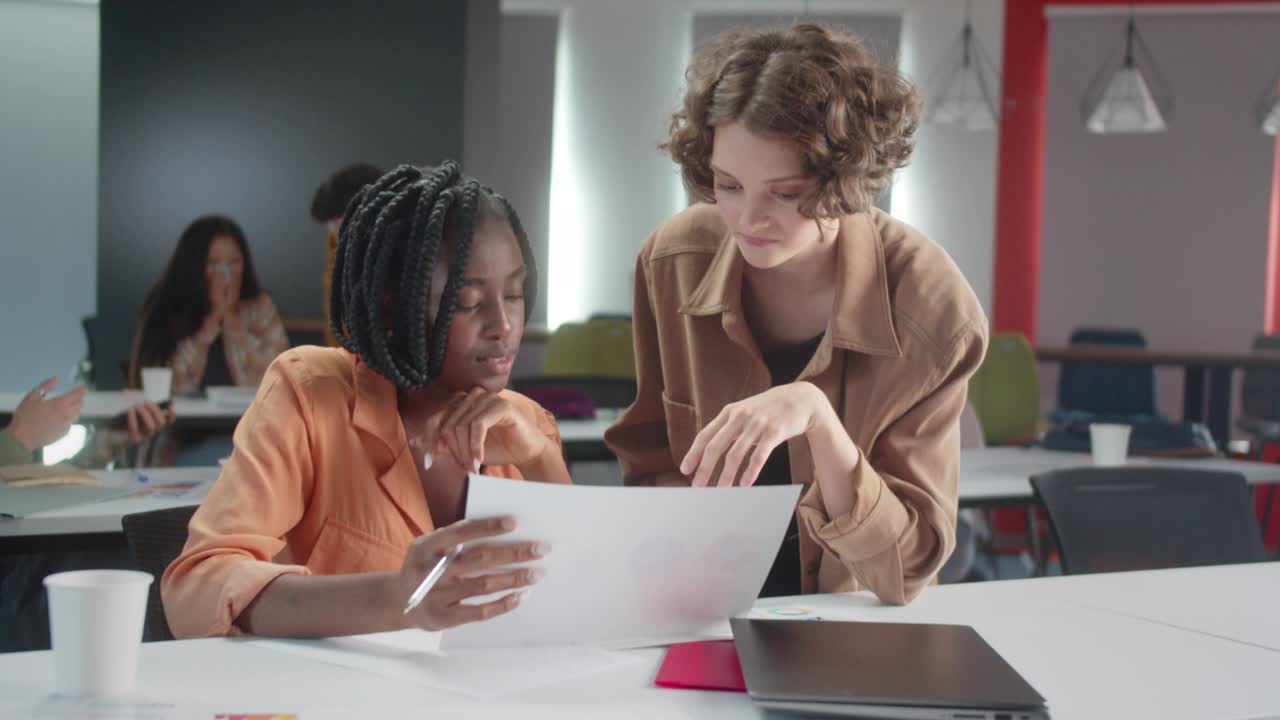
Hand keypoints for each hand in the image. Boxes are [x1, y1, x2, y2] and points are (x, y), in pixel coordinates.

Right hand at [5, 378, 84, 450]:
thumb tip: (56, 379)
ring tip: (70, 405)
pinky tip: (62, 418)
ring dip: (76, 409)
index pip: (77, 394)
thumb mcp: (32, 397)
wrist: (22, 438)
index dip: (81, 390)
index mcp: (61, 404)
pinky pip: (71, 423)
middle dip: (79, 399)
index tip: (82, 387)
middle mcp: (67, 415)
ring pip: (77, 415)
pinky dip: (70, 418)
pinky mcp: (64, 434)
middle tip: (75, 396)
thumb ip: (45, 386)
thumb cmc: (25, 416)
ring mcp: (67, 425)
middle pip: (79, 405)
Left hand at [96, 402, 175, 458]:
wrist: (109, 436)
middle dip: (155, 410)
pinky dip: (133, 419)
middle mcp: (150, 432)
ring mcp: (143, 437)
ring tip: (136, 406)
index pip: (167, 422)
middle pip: (160, 422)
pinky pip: (135, 429)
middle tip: (145, 402)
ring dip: (145, 414)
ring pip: (151, 426)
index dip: (171, 415)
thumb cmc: (121, 423)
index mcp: (152, 425)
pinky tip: (130, 411)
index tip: (169, 407)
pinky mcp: (133, 439)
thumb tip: (143, 400)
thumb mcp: (132, 413)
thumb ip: (140, 407)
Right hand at [395, 516, 547, 630]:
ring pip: (483, 585)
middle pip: (478, 559)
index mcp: (426, 546)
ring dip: (514, 578)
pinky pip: (479, 612)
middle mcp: (429, 571)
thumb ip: (456, 539)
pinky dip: (503, 604)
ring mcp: (435, 597)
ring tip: (537, 573)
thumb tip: (504, 530)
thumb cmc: (425, 567)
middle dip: (513, 552)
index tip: (515, 522)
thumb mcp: (429, 547)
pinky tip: (521, 596)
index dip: (488, 527)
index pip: (461, 533)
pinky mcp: (443, 619)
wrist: (397, 602)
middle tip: (541, 548)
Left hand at [426, 388, 551, 470]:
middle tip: (463, 469)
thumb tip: (416, 442)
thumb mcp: (464, 449)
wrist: (526, 452)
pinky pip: (478, 425)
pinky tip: (479, 460)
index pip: (435, 419)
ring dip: (465, 452)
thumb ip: (443, 444)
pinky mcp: (501, 404)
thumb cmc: (497, 448)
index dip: (429, 441)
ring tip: (472, 468)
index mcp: (460, 402)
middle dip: (453, 451)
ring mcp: (486, 397)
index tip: (428, 463)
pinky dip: (475, 446)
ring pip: (461, 426)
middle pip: (447, 424)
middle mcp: (471, 395)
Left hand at [680, 382, 826, 487]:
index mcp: (729, 412)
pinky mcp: (774, 432)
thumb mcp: (745, 411)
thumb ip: (729, 427)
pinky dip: (750, 472)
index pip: (705, 435)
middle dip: (704, 468)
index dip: (693, 453)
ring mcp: (757, 424)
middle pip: (716, 446)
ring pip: (735, 454)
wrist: (801, 399)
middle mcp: (740, 417)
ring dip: (726, 476)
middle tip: (697, 486)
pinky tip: (745, 484)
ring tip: (721, 491)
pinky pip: (758, 456)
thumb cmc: (769, 409)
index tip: (685, 470)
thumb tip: (710, 451)